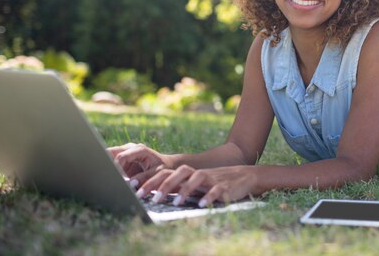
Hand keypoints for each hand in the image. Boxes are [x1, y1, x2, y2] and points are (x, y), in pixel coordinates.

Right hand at [108, 143, 167, 184]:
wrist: (167, 165)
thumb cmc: (164, 168)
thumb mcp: (157, 173)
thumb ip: (144, 178)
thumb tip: (130, 184)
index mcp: (139, 150)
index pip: (121, 157)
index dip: (115, 169)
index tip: (114, 180)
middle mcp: (130, 148)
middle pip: (110, 153)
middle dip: (105, 165)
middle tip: (103, 178)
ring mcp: (125, 152)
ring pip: (107, 157)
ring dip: (105, 168)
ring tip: (104, 180)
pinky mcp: (122, 160)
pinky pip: (110, 163)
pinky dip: (108, 170)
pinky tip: (107, 179)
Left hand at [136, 165, 257, 206]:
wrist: (244, 177)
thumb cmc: (214, 183)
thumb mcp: (195, 185)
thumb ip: (179, 187)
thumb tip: (154, 194)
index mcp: (187, 174)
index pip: (165, 173)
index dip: (150, 180)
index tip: (135, 190)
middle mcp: (197, 174)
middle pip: (178, 173)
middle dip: (163, 185)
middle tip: (151, 198)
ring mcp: (211, 179)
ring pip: (195, 178)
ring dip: (184, 190)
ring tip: (175, 203)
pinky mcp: (224, 186)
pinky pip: (215, 190)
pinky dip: (208, 197)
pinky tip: (201, 205)